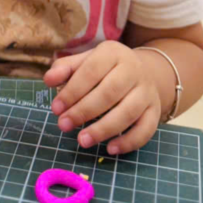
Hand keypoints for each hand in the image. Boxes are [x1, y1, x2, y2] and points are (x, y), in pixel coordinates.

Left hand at [44, 41, 161, 155]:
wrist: (143, 71)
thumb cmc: (105, 69)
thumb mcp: (86, 61)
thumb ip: (65, 69)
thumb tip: (48, 80)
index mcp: (113, 52)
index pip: (91, 71)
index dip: (72, 90)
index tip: (55, 108)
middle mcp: (133, 69)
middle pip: (109, 92)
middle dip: (84, 111)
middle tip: (63, 125)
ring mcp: (147, 91)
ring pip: (128, 112)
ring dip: (103, 129)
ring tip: (82, 141)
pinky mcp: (155, 111)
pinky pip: (146, 129)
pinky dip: (129, 142)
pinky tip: (110, 149)